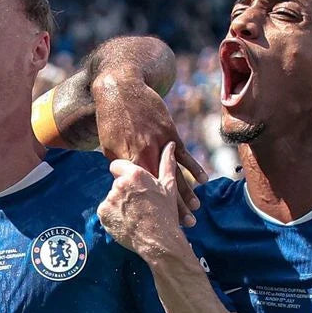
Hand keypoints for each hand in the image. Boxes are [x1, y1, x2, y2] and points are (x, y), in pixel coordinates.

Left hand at [93, 76, 206, 220]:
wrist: (120, 88)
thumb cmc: (110, 117)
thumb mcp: (108, 144)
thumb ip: (118, 163)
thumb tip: (121, 180)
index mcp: (128, 160)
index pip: (142, 190)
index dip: (152, 206)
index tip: (158, 222)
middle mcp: (145, 154)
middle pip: (161, 186)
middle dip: (173, 206)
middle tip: (185, 224)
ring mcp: (159, 143)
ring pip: (174, 173)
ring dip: (186, 192)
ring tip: (195, 209)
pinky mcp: (169, 132)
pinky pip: (183, 154)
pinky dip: (193, 167)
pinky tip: (202, 181)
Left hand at [97, 142, 190, 256]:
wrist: (159, 241)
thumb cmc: (166, 213)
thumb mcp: (168, 186)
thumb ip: (166, 162)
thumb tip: (170, 144)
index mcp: (134, 174)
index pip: (117, 165)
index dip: (124, 174)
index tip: (132, 184)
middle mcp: (119, 184)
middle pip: (116, 183)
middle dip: (124, 191)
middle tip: (139, 204)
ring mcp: (109, 199)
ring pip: (111, 197)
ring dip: (119, 204)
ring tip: (135, 214)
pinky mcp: (103, 214)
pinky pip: (105, 211)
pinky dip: (113, 215)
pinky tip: (127, 221)